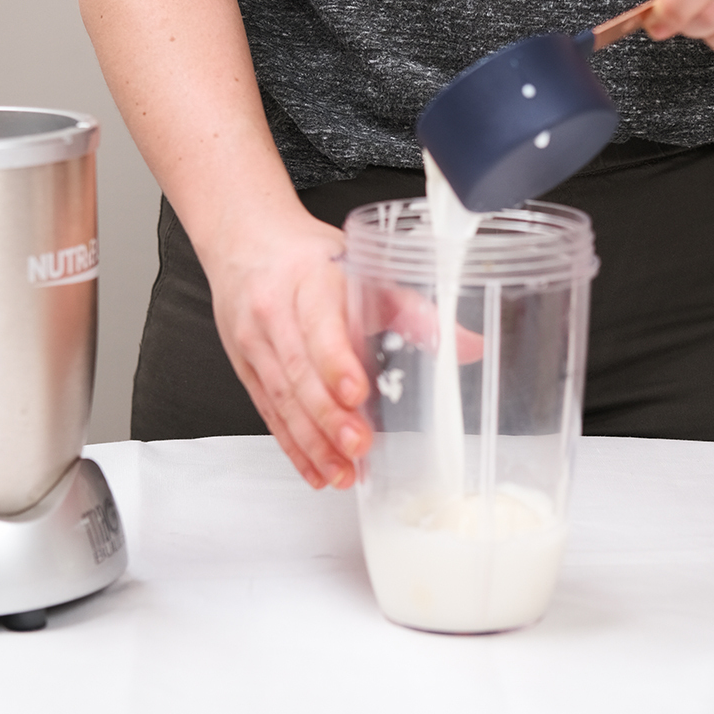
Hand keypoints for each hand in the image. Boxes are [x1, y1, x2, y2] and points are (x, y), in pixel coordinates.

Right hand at [205, 210, 483, 490]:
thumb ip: (414, 310)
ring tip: (341, 471)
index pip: (320, 326)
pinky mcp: (247, 369)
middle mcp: (276, 312)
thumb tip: (468, 345)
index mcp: (309, 281)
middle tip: (357, 447)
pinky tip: (316, 469)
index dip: (336, 362)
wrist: (245, 243)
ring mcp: (257, 343)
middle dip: (328, 416)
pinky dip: (293, 446)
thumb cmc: (308, 257)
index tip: (358, 393)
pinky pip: (270, 412)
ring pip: (282, 398)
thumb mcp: (364, 269)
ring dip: (312, 441)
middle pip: (299, 372)